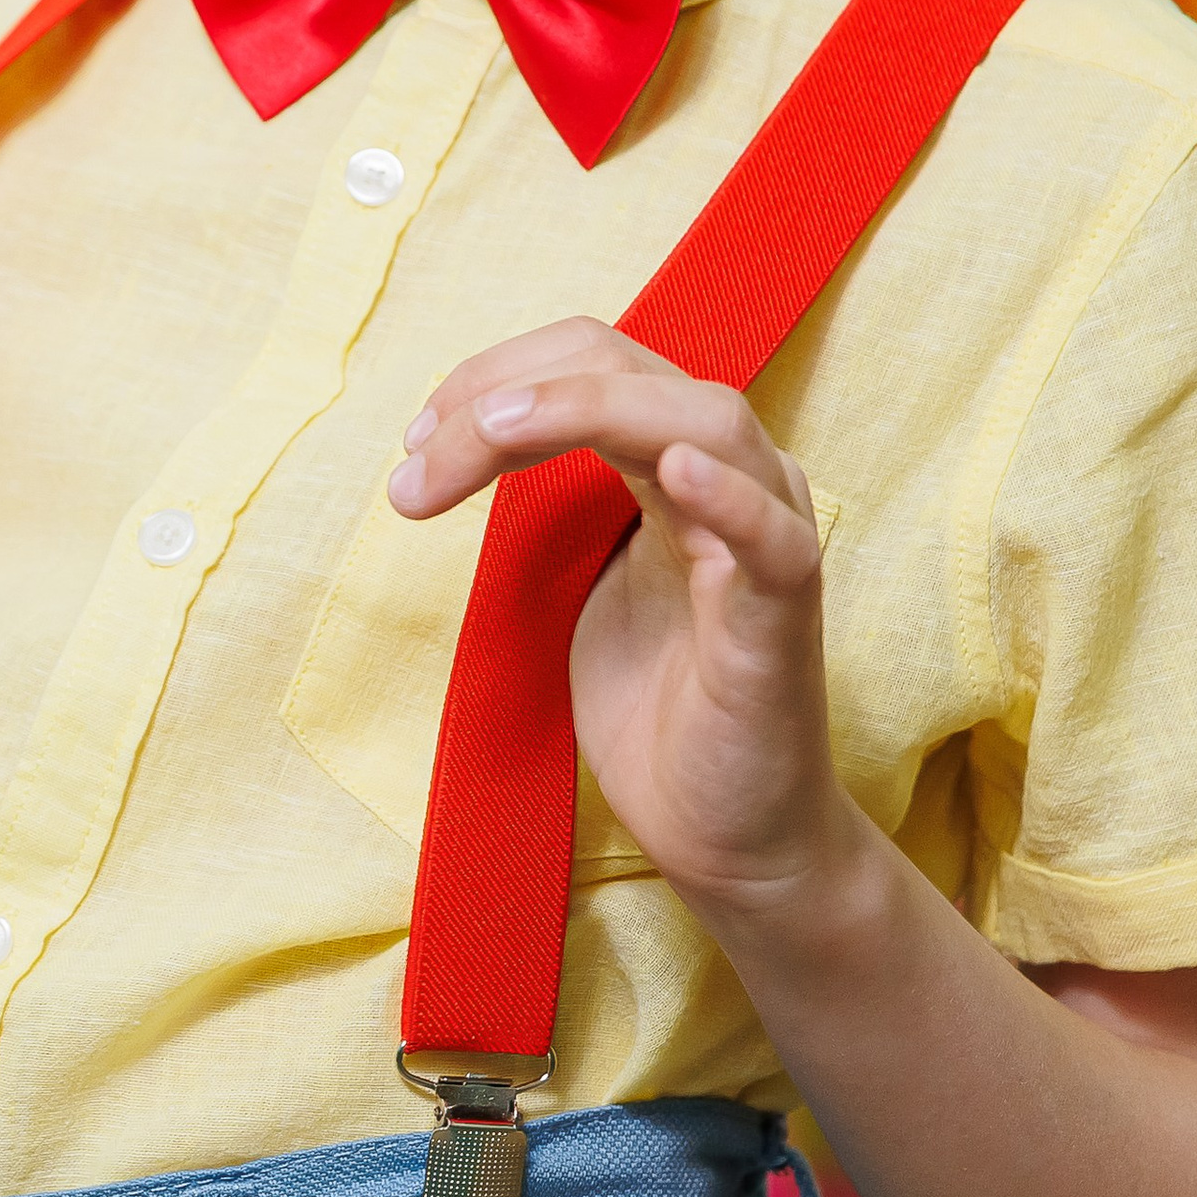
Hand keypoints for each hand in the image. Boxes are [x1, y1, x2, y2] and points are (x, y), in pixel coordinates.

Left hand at [386, 316, 848, 915]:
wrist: (725, 835)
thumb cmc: (656, 709)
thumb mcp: (574, 582)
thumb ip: (545, 505)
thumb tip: (444, 447)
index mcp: (675, 461)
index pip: (589, 361)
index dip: (494, 376)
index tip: (413, 440)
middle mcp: (729, 477)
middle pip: (626, 368)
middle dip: (507, 392)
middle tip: (415, 456)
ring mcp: (765, 539)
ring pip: (701, 420)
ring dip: (584, 409)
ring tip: (491, 433)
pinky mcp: (783, 618)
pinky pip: (773, 539)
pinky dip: (730, 497)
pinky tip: (675, 470)